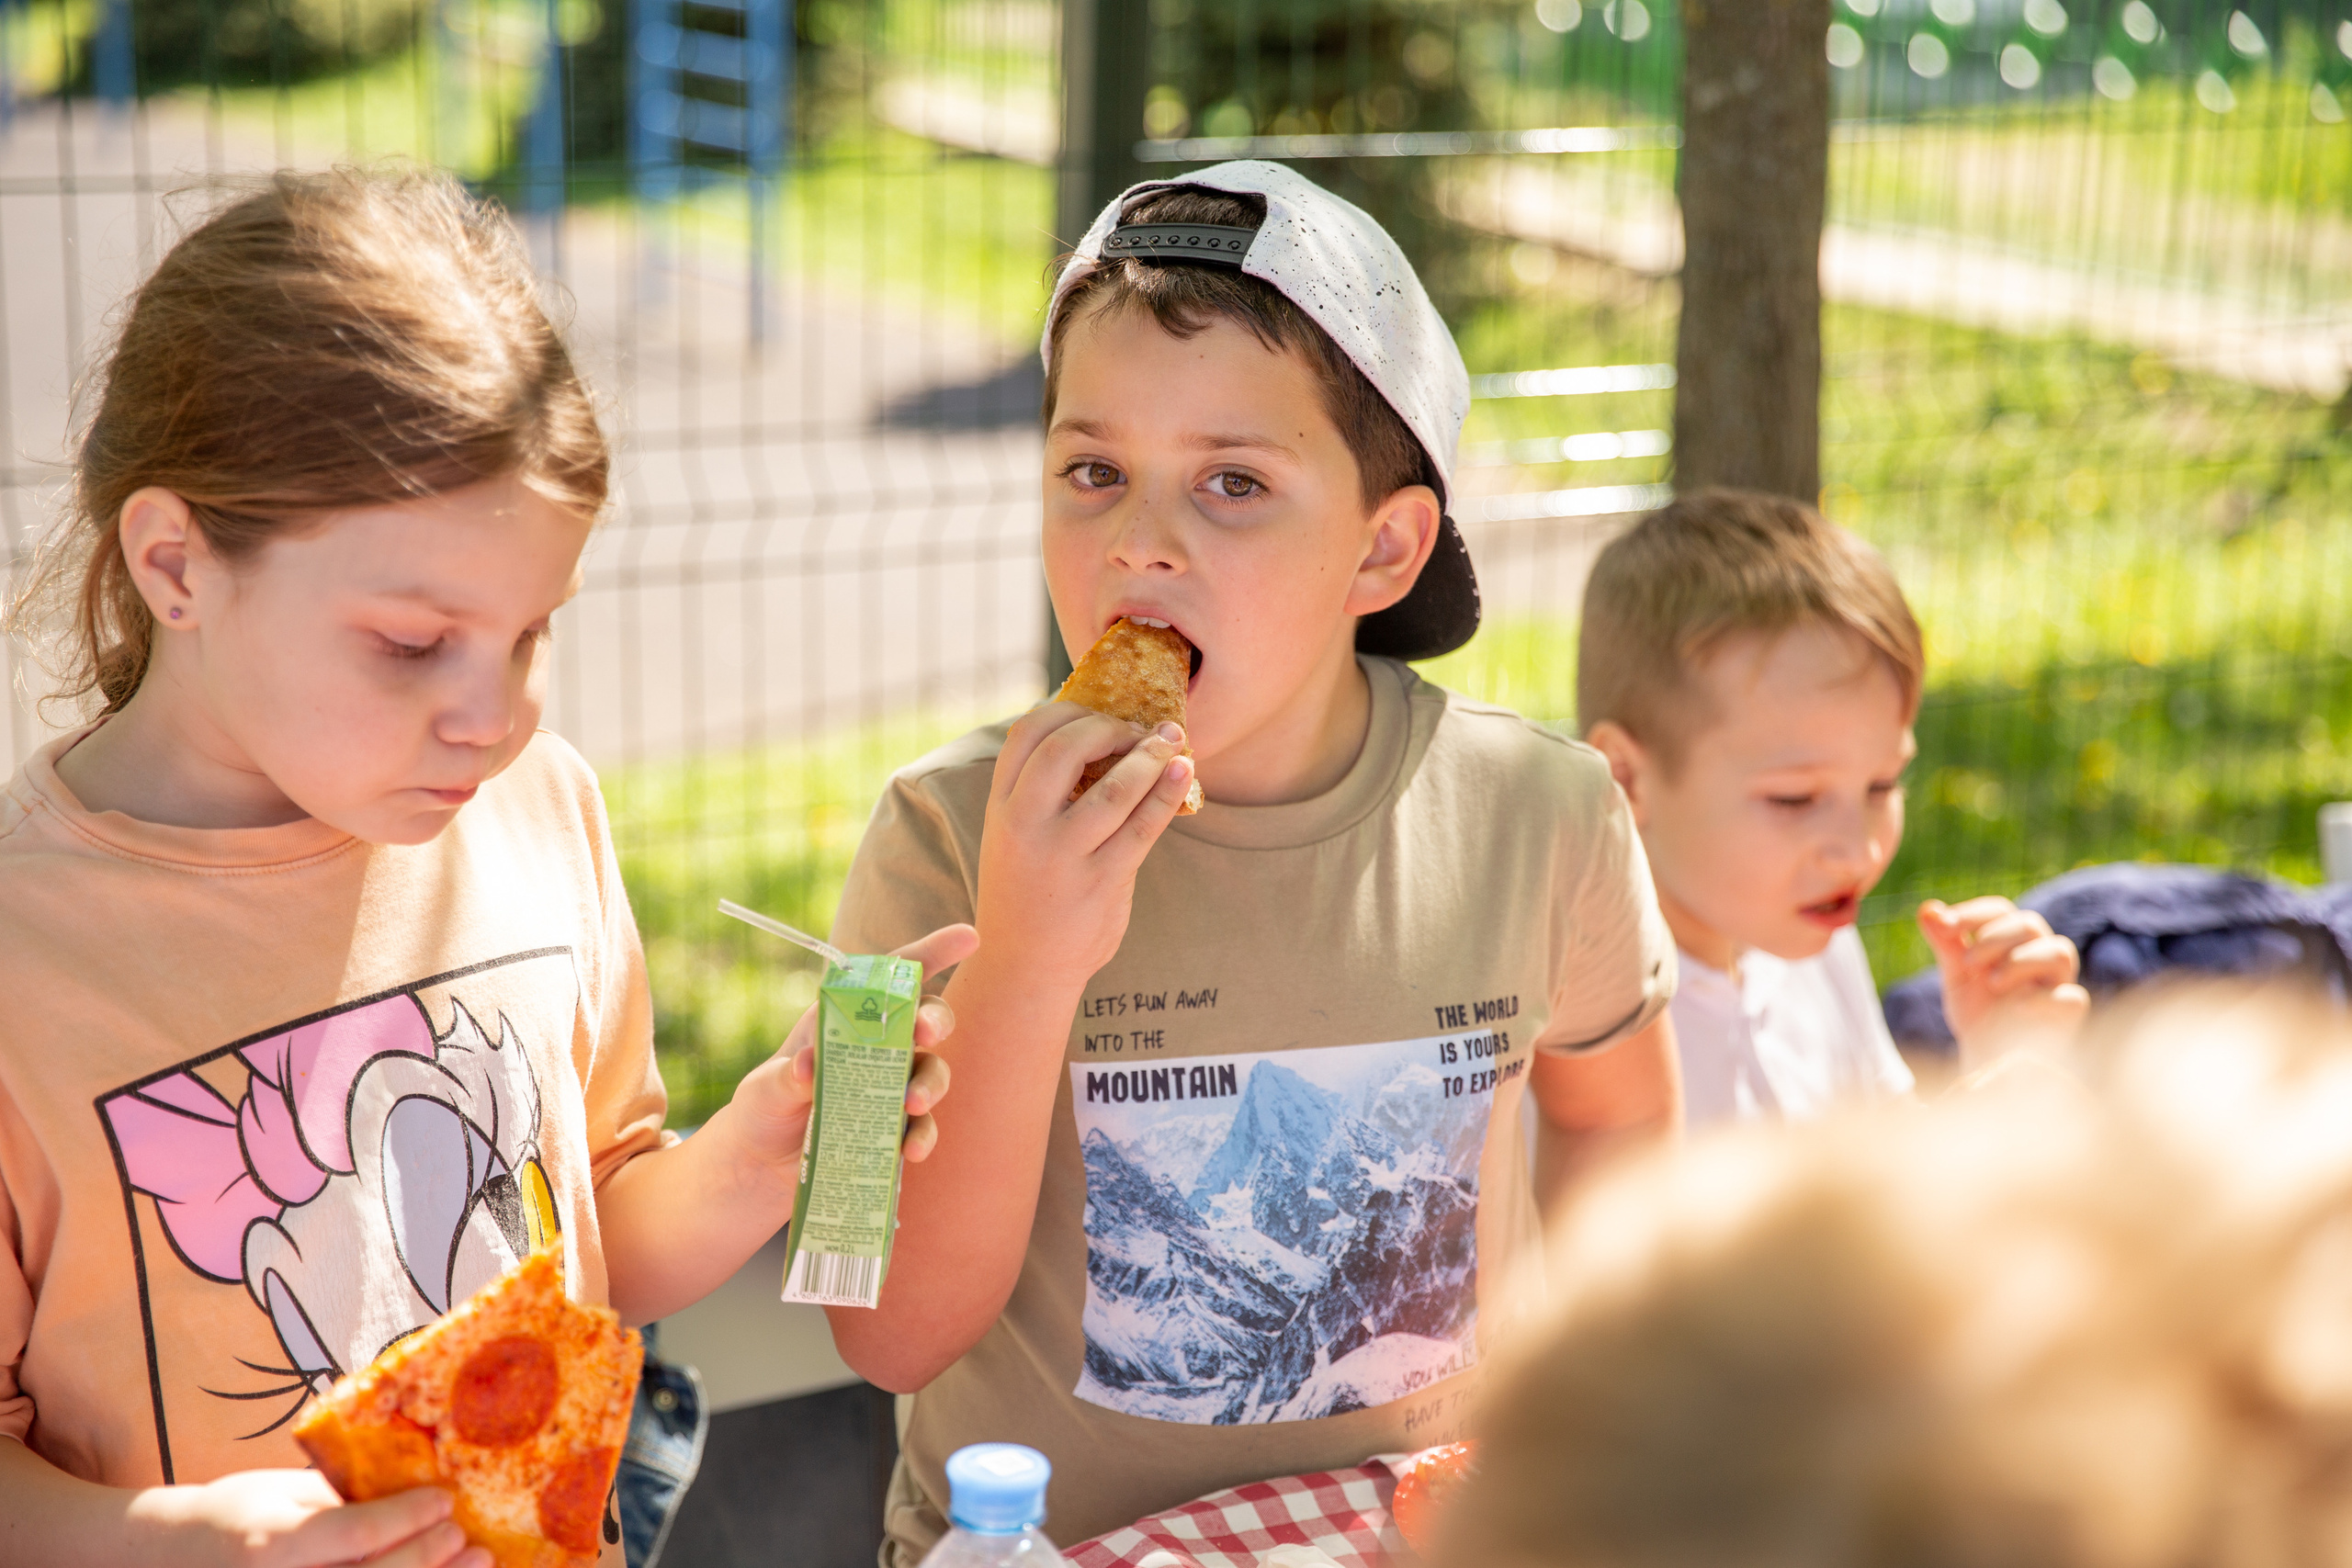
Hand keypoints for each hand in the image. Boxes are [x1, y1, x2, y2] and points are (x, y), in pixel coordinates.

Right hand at [132, 1471, 484, 1567]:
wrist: (178, 1557)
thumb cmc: (239, 1513)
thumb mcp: (284, 1491)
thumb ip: (342, 1497)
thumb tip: (419, 1482)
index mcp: (272, 1542)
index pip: (352, 1534)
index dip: (406, 1517)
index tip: (444, 1496)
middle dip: (426, 1558)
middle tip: (463, 1533)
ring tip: (477, 1562)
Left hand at [727, 923, 979, 1171]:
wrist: (762, 1164)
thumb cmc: (764, 1106)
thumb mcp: (766, 1088)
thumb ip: (787, 1076)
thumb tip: (806, 1066)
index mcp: (848, 1017)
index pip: (892, 977)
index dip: (932, 953)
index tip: (968, 938)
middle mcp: (879, 1046)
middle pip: (926, 1018)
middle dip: (936, 1019)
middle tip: (926, 1032)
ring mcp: (892, 1087)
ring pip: (933, 1071)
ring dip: (931, 1083)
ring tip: (913, 1103)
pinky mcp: (895, 1128)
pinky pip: (923, 1126)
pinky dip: (923, 1135)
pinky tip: (910, 1149)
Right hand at [972, 702, 1195, 989]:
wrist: (1024, 967)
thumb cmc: (1028, 891)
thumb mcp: (1014, 837)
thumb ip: (1042, 793)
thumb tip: (1099, 735)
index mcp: (1000, 808)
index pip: (1025, 734)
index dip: (1065, 708)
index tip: (1096, 708)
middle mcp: (1024, 827)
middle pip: (1065, 748)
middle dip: (1109, 726)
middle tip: (1137, 727)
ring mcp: (1063, 856)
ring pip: (1113, 788)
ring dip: (1149, 756)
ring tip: (1172, 741)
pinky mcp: (1101, 882)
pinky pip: (1143, 827)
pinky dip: (1167, 793)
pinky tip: (1183, 773)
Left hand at [1919, 896, 2089, 1069]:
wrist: (1990, 1060)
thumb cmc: (1979, 1011)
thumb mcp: (1958, 976)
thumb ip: (1945, 943)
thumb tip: (1927, 909)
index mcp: (2012, 941)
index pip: (2001, 910)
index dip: (1974, 913)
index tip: (1945, 927)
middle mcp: (2039, 956)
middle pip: (2030, 924)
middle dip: (1994, 937)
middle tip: (1967, 964)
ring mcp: (2056, 984)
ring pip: (2060, 951)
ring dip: (2022, 960)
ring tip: (1993, 983)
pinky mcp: (2067, 1015)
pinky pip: (2072, 998)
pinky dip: (2045, 999)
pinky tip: (2017, 1007)